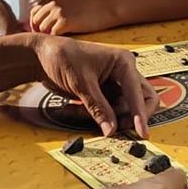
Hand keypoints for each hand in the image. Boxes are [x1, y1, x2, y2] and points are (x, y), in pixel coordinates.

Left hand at [29, 0, 115, 35]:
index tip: (41, 32)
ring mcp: (58, 12)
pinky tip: (65, 40)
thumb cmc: (93, 7)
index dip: (35, 23)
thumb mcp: (71, 2)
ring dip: (48, 36)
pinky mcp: (65, 22)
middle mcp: (53, 4)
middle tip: (48, 40)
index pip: (34, 11)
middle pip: (35, 21)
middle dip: (39, 31)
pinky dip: (57, 40)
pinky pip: (52, 35)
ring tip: (58, 40)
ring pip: (42, 29)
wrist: (107, 7)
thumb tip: (48, 22)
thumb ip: (58, 9)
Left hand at [31, 34, 158, 136]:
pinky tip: (80, 110)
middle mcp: (124, 72)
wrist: (44, 56)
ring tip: (84, 113)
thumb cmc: (63, 57)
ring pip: (127, 108)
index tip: (142, 132)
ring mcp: (116, 83)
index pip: (138, 93)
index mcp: (123, 62)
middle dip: (133, 116)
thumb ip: (98, 108)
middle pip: (143, 100)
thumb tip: (111, 130)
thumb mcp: (81, 84)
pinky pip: (112, 111)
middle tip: (118, 128)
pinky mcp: (107, 93)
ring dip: (112, 117)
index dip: (141, 114)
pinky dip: (101, 116)